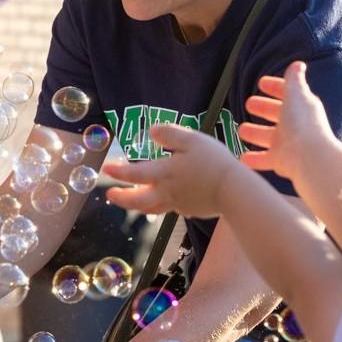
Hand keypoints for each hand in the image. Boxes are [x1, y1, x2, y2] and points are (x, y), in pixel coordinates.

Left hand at [103, 122, 239, 216]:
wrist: (234, 190)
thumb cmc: (214, 162)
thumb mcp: (193, 140)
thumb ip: (170, 134)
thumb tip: (152, 131)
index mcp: (165, 173)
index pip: (135, 175)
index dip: (118, 173)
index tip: (106, 170)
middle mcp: (167, 191)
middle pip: (138, 200)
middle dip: (122, 198)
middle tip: (110, 195)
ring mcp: (178, 203)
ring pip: (152, 208)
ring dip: (138, 205)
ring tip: (132, 202)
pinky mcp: (190, 209)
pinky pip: (171, 209)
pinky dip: (161, 206)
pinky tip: (164, 200)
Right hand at [237, 62, 331, 183]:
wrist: (308, 156)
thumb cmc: (301, 122)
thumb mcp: (296, 94)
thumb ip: (293, 79)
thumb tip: (298, 64)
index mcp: (300, 106)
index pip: (287, 92)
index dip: (275, 86)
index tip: (261, 83)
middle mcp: (295, 124)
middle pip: (276, 114)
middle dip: (263, 108)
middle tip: (249, 104)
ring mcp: (287, 143)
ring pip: (268, 137)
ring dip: (255, 133)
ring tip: (241, 130)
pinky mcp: (280, 161)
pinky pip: (264, 159)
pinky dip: (253, 158)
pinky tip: (241, 157)